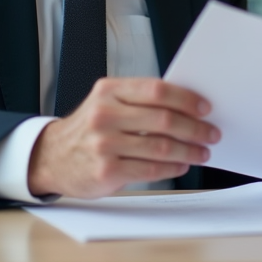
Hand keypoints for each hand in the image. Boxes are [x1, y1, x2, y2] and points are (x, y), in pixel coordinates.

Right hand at [27, 77, 219, 198]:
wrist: (51, 157)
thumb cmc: (88, 127)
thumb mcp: (107, 102)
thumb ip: (140, 100)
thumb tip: (188, 105)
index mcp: (109, 90)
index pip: (157, 90)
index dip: (186, 99)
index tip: (205, 107)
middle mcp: (105, 114)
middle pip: (163, 119)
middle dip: (195, 127)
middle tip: (211, 132)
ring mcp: (104, 144)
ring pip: (161, 146)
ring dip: (189, 150)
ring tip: (202, 152)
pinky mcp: (106, 171)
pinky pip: (150, 168)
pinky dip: (172, 168)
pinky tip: (182, 165)